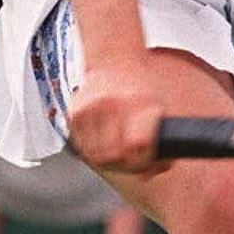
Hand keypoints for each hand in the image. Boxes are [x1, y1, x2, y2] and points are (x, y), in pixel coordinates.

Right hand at [68, 57, 165, 173]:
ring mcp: (90, 109)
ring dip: (109, 161)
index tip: (147, 161)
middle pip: (115, 156)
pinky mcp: (74, 114)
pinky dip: (93, 151)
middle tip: (132, 160)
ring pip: (96, 157)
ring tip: (118, 151)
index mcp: (138, 103)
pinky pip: (82, 148)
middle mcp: (112, 104)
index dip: (144, 161)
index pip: (138, 145)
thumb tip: (147, 174)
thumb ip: (159, 145)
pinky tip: (103, 142)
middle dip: (127, 166)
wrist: (114, 59)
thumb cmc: (141, 89)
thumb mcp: (159, 110)